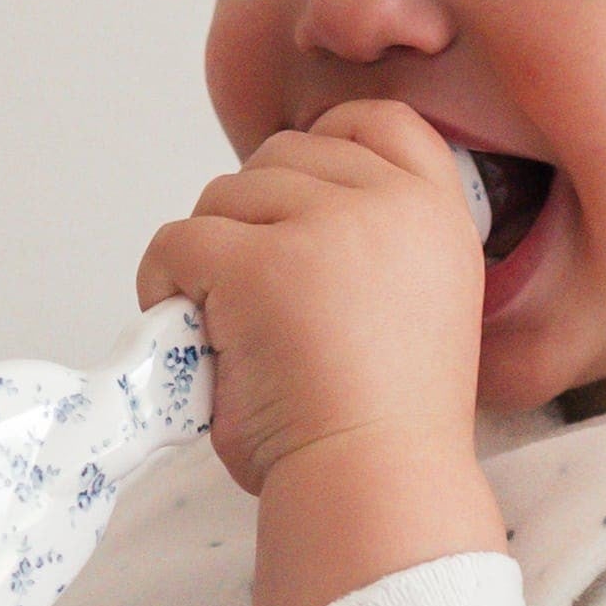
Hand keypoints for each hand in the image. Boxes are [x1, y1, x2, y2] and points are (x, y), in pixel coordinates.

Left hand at [138, 101, 491, 499]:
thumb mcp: (416, 304)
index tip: (293, 208)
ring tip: (233, 332)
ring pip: (222, 198)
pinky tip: (194, 338)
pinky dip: (165, 289)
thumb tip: (282, 215)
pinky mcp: (258, 263)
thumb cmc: (380, 426)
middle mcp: (391, 206)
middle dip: (251, 220)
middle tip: (256, 303)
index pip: (379, 121)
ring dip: (209, 259)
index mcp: (439, 215)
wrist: (374, 484)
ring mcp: (325, 227)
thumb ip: (373, 247)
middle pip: (281, 157)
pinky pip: (176, 243)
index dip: (322, 147)